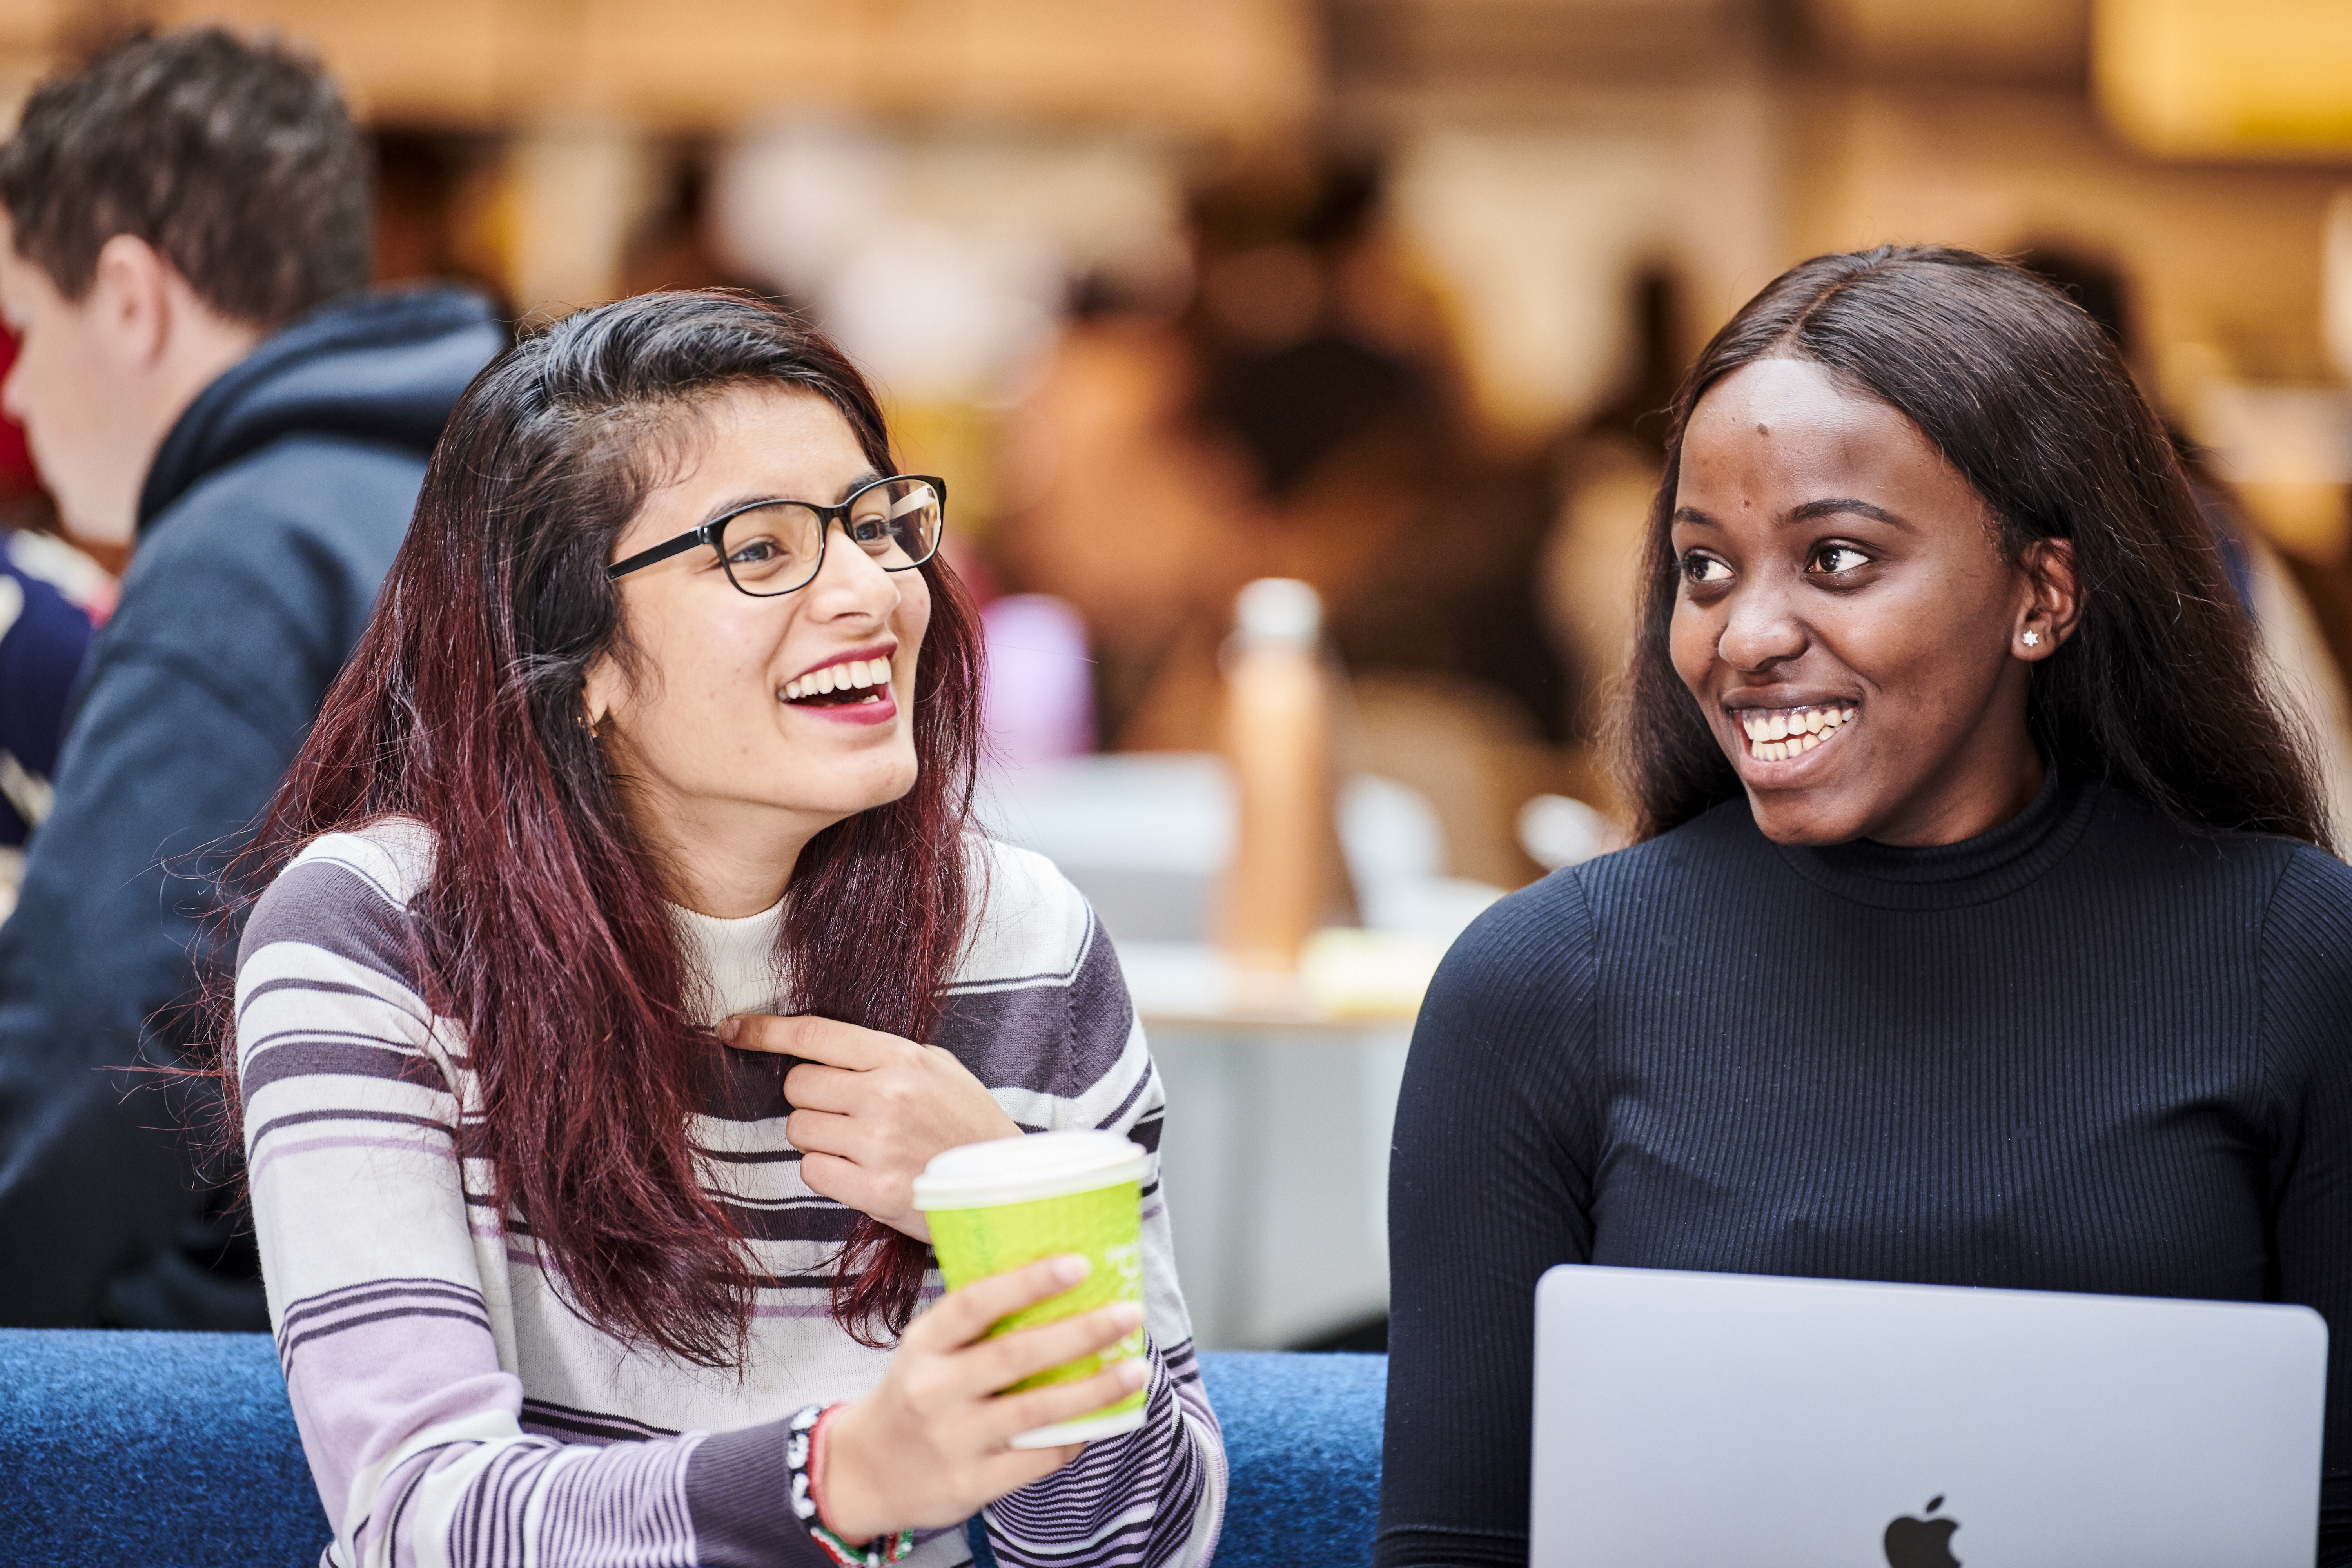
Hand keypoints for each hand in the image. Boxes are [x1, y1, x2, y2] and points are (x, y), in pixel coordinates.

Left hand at [720, 1014, 1021, 1239]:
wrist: (1007, 1186)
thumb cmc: (969, 1123)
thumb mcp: (939, 1069)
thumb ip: (884, 1055)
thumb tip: (821, 1049)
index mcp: (901, 1059)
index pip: (814, 1036)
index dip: (764, 1031)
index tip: (731, 1029)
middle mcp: (885, 1097)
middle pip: (798, 1086)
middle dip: (812, 1098)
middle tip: (848, 1111)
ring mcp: (877, 1145)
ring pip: (799, 1130)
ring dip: (819, 1137)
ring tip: (860, 1144)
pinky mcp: (872, 1190)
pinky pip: (812, 1171)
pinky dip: (827, 1171)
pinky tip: (861, 1171)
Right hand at [819, 1254, 1148, 1539]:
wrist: (866, 1473)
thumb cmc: (915, 1396)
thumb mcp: (927, 1351)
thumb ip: (975, 1325)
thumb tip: (1058, 1283)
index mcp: (924, 1345)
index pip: (975, 1303)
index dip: (1028, 1282)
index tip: (1078, 1264)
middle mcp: (934, 1390)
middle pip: (1016, 1355)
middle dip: (1081, 1332)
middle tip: (1129, 1313)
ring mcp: (952, 1440)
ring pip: (1037, 1409)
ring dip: (1095, 1389)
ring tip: (1137, 1369)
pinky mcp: (970, 1484)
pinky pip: (1036, 1457)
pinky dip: (1073, 1438)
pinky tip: (1099, 1422)